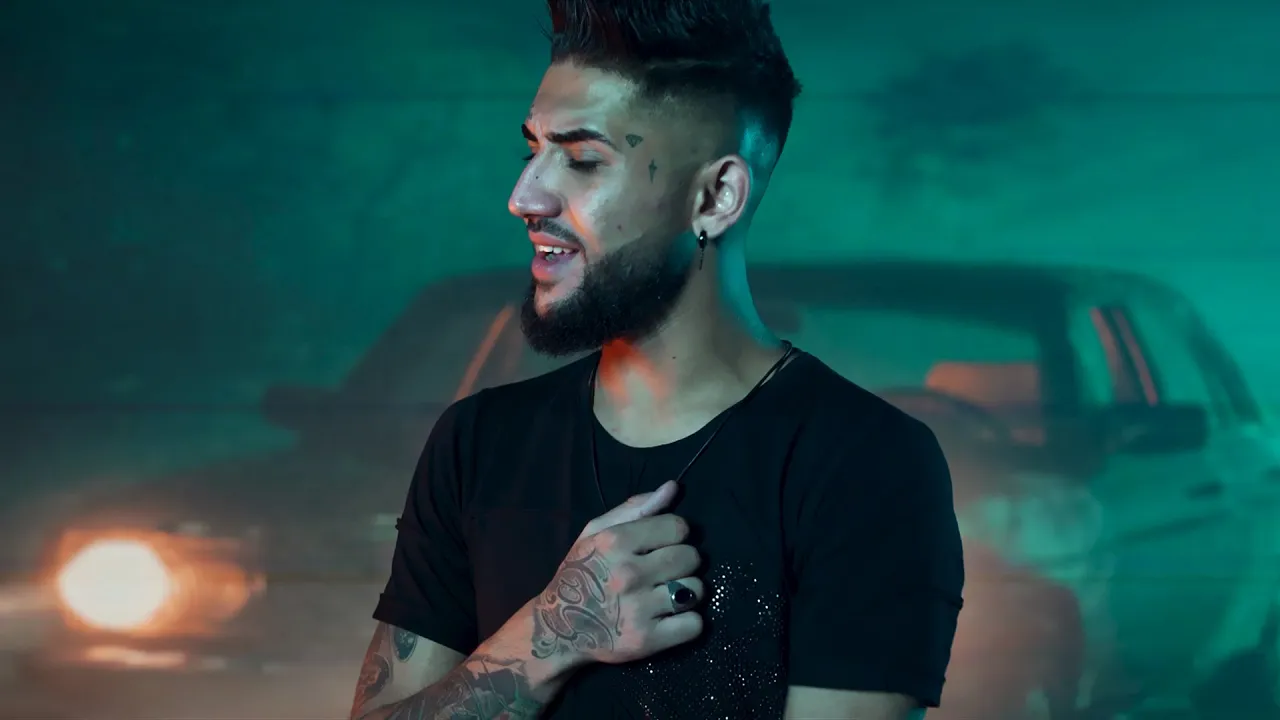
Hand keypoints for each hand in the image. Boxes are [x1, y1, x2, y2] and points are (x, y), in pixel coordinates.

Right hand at [529, 481, 703, 665]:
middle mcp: (628, 574)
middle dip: (685, 562)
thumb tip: (672, 488)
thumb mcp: (595, 533)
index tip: (664, 544)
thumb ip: (635, 508)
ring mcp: (638, 609)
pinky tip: (671, 617)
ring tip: (668, 594)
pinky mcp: (646, 641)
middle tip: (667, 570)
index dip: (676, 533)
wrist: (558, 630)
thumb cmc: (580, 574)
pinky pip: (694, 624)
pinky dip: (688, 622)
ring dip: (688, 592)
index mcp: (615, 542)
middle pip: (691, 557)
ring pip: (695, 590)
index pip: (677, 527)